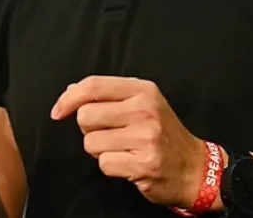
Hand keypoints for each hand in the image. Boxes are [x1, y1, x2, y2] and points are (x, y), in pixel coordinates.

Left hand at [50, 76, 207, 208]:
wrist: (195, 167)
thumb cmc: (163, 134)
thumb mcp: (143, 103)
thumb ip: (108, 95)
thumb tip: (71, 90)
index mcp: (142, 90)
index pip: (93, 86)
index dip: (68, 99)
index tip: (58, 112)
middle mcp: (144, 110)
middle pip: (86, 116)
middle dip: (89, 130)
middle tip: (110, 134)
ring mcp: (146, 137)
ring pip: (91, 143)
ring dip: (100, 150)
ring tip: (122, 149)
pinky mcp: (144, 163)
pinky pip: (104, 164)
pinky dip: (111, 166)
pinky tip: (128, 163)